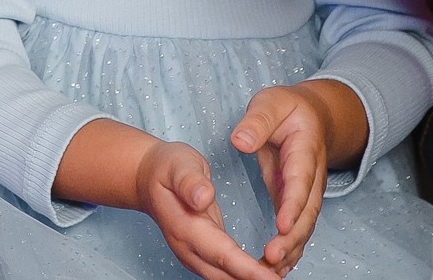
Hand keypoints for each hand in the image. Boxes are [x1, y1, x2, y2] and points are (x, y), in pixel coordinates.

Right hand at [134, 139, 272, 279]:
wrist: (147, 178)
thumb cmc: (166, 168)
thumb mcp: (178, 164)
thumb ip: (190, 181)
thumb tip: (203, 198)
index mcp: (185, 227)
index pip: (222, 254)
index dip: (248, 269)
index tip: (271, 278)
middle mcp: (187, 248)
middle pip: (225, 275)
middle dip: (255, 279)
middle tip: (285, 274)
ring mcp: (191, 255)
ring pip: (225, 278)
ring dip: (250, 279)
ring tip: (279, 273)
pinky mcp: (199, 255)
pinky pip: (224, 273)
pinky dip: (244, 275)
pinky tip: (264, 272)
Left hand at [230, 85, 337, 273]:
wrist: (314, 116)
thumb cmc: (288, 108)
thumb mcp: (271, 103)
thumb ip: (257, 121)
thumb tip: (240, 140)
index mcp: (305, 150)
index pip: (300, 181)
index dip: (293, 204)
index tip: (282, 225)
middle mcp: (311, 177)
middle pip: (307, 212)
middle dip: (292, 238)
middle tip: (272, 257)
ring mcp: (307, 192)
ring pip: (304, 226)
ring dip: (291, 250)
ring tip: (271, 270)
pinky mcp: (298, 201)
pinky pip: (297, 228)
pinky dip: (290, 249)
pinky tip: (277, 267)